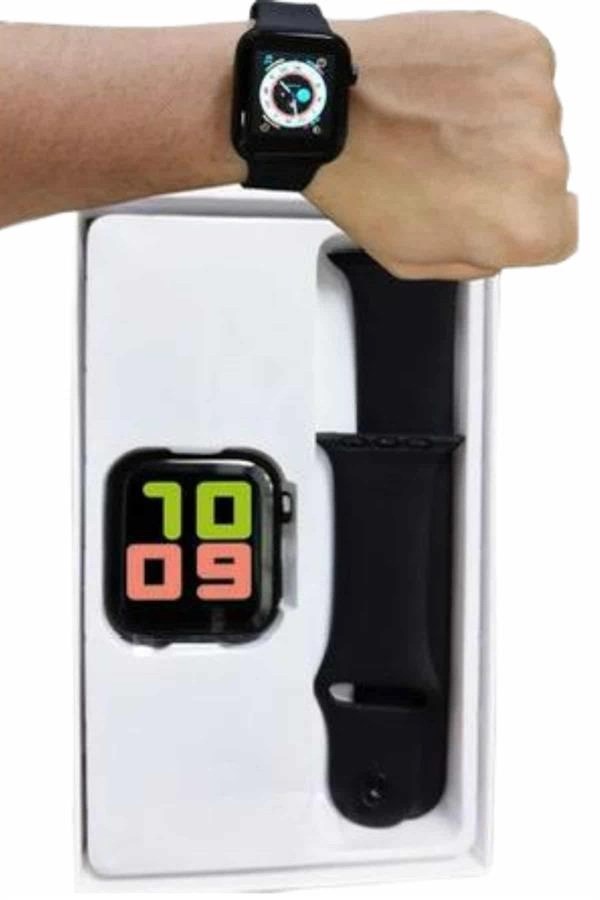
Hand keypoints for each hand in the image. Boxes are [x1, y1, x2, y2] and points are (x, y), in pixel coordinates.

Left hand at [305, 12, 576, 279]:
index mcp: (524, 226)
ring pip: (532, 123)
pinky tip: (445, 96)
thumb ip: (476, 261)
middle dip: (504, 175)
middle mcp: (542, 163)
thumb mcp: (413, 260)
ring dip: (496, 126)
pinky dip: (491, 82)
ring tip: (437, 129)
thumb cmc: (362, 180)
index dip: (521, 225)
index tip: (494, 211)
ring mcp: (535, 100)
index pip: (559, 235)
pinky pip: (522, 74)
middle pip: (546, 177)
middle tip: (447, 167)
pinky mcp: (521, 50)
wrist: (330, 106)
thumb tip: (497, 247)